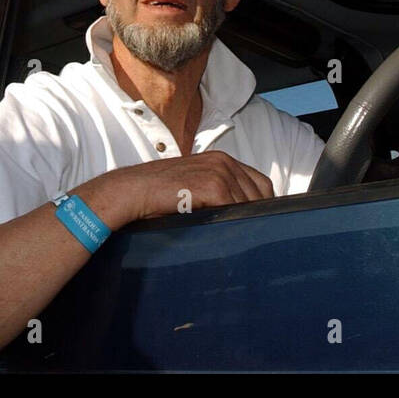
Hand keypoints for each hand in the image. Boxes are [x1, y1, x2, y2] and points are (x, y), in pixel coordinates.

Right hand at [87, 151, 273, 226]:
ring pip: (249, 203)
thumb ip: (218, 191)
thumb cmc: (161, 194)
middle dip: (257, 215)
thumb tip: (241, 214)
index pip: (260, 183)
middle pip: (259, 194)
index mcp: (221, 160)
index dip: (264, 203)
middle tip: (251, 235)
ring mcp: (219, 172)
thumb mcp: (194, 184)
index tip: (261, 221)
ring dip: (245, 221)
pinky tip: (224, 231)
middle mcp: (223, 162)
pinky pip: (234, 208)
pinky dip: (233, 221)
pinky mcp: (212, 186)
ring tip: (238, 237)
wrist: (134, 190)